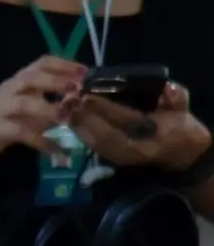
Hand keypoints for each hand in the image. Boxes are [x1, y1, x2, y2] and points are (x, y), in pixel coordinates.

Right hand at [0, 55, 89, 165]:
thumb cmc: (9, 119)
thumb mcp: (34, 106)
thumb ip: (56, 101)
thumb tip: (82, 99)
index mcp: (20, 80)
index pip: (42, 63)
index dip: (64, 65)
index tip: (84, 72)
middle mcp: (10, 89)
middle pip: (31, 78)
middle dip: (55, 82)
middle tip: (76, 89)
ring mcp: (1, 108)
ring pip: (23, 104)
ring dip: (47, 109)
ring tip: (66, 118)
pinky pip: (20, 133)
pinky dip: (39, 141)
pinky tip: (56, 149)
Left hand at [67, 81, 212, 175]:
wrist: (180, 152)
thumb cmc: (180, 128)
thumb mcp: (182, 110)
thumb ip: (175, 98)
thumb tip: (167, 88)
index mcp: (149, 137)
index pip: (124, 122)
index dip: (105, 110)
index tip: (87, 96)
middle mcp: (129, 150)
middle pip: (102, 134)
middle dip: (83, 117)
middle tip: (67, 99)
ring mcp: (118, 156)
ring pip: (93, 142)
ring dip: (76, 124)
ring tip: (63, 106)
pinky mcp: (110, 156)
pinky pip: (91, 144)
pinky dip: (79, 131)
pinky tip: (67, 118)